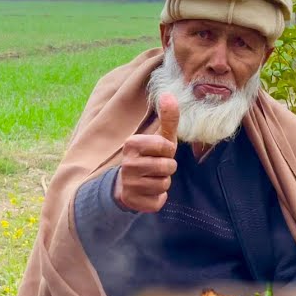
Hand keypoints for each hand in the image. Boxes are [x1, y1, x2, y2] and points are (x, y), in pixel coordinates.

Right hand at [113, 93, 179, 212]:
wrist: (127, 185)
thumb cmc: (150, 157)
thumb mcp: (160, 137)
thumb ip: (167, 117)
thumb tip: (168, 93)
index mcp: (132, 144)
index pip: (165, 146)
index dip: (168, 150)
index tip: (160, 151)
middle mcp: (127, 164)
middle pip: (168, 167)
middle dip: (168, 168)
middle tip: (157, 167)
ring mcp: (129, 184)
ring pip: (164, 184)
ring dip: (163, 183)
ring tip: (152, 179)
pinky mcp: (133, 202)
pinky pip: (159, 200)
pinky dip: (158, 198)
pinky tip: (148, 192)